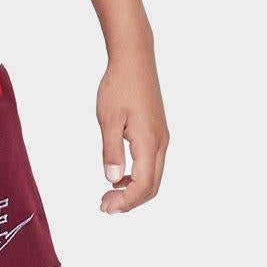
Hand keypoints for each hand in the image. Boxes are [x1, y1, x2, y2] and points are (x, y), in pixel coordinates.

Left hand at [97, 49, 168, 213]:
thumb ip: (111, 150)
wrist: (135, 60)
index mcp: (149, 141)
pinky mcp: (158, 133)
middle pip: (152, 186)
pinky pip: (152, 164)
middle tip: (104, 206)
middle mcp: (160, 143)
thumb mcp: (108, 118)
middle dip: (130, 201)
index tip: (104, 206)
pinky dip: (138, 177)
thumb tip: (112, 179)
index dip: (125, 201)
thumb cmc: (119, 86)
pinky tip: (119, 176)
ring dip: (134, 190)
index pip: (142, 185)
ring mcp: (162, 138)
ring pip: (154, 176)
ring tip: (109, 194)